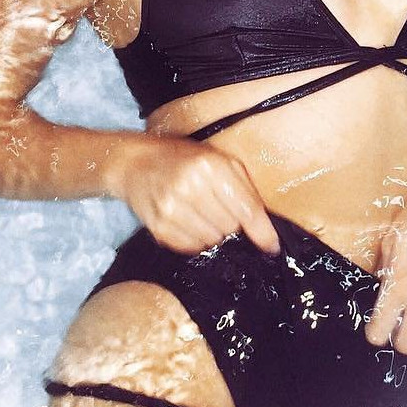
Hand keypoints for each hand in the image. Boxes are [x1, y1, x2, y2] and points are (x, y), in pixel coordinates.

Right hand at [105, 135, 280, 255]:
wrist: (134, 163)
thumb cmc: (183, 159)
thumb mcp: (218, 160)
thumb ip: (244, 188)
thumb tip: (264, 225)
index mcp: (211, 167)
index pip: (246, 209)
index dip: (262, 232)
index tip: (272, 247)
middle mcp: (190, 187)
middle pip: (231, 228)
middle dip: (233, 224)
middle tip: (220, 209)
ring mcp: (171, 209)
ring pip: (212, 241)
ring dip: (215, 233)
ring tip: (203, 214)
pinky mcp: (158, 227)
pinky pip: (191, 248)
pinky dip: (197, 240)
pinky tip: (190, 222)